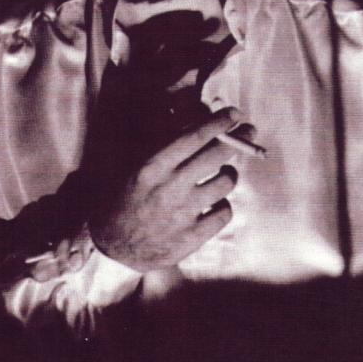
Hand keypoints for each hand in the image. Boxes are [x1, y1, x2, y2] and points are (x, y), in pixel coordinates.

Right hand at [89, 108, 252, 272]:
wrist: (114, 247)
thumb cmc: (124, 198)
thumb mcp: (133, 165)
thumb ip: (160, 142)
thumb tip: (193, 118)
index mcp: (153, 166)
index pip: (194, 137)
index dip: (219, 122)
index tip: (235, 113)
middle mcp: (170, 188)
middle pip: (216, 155)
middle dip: (239, 139)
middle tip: (248, 132)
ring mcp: (183, 214)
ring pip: (226, 182)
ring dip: (229, 172)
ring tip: (224, 171)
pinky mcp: (192, 238)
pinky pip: (225, 212)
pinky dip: (223, 204)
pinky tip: (215, 201)